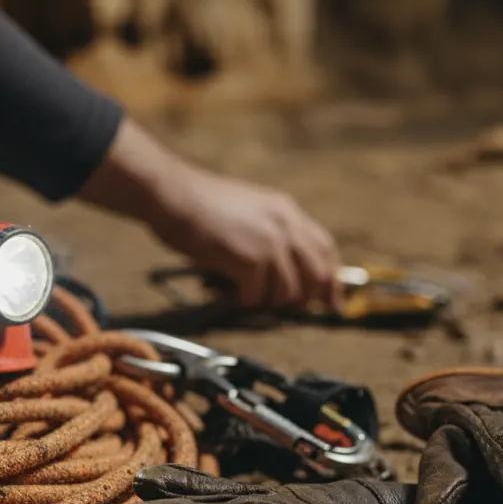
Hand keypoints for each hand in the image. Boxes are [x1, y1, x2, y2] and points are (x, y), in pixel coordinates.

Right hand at [77, 118, 340, 311]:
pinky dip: (240, 301)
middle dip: (302, 300)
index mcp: (286, 211)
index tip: (331, 301)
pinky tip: (223, 291)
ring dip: (262, 302)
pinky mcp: (249, 259)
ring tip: (237, 292)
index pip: (325, 249)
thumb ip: (270, 234)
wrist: (171, 194)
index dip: (331, 279)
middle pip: (316, 276)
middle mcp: (285, 225)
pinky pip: (255, 297)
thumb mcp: (247, 210)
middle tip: (281, 310)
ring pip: (285, 293)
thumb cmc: (198, 205)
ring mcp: (269, 242)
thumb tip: (282, 271)